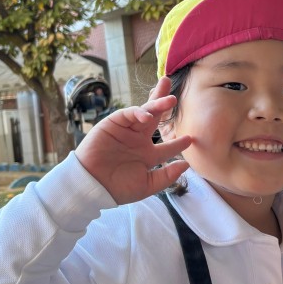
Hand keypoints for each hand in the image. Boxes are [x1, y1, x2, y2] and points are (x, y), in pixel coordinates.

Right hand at [74, 76, 192, 204]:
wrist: (92, 185)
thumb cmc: (118, 188)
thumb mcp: (147, 185)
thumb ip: (166, 176)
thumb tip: (186, 165)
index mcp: (147, 155)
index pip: (167, 146)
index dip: (179, 143)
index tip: (190, 139)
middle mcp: (139, 140)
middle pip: (156, 119)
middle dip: (165, 106)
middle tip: (175, 95)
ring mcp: (127, 131)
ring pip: (145, 112)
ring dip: (157, 104)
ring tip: (170, 99)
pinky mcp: (114, 123)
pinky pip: (129, 114)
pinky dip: (139, 113)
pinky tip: (147, 116)